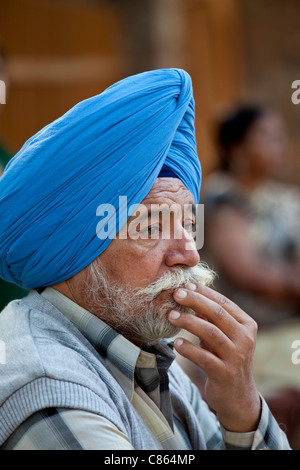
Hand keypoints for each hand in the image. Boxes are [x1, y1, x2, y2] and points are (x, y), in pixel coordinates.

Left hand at [168, 282, 260, 432]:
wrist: (238, 396)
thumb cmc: (226, 358)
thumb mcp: (224, 336)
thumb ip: (212, 318)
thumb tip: (189, 293)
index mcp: (247, 325)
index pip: (224, 303)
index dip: (204, 293)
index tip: (187, 285)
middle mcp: (245, 339)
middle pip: (217, 314)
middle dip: (195, 301)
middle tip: (176, 294)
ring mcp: (236, 356)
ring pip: (210, 332)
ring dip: (188, 321)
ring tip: (171, 315)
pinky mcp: (225, 373)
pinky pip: (204, 357)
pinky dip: (189, 349)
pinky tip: (176, 343)